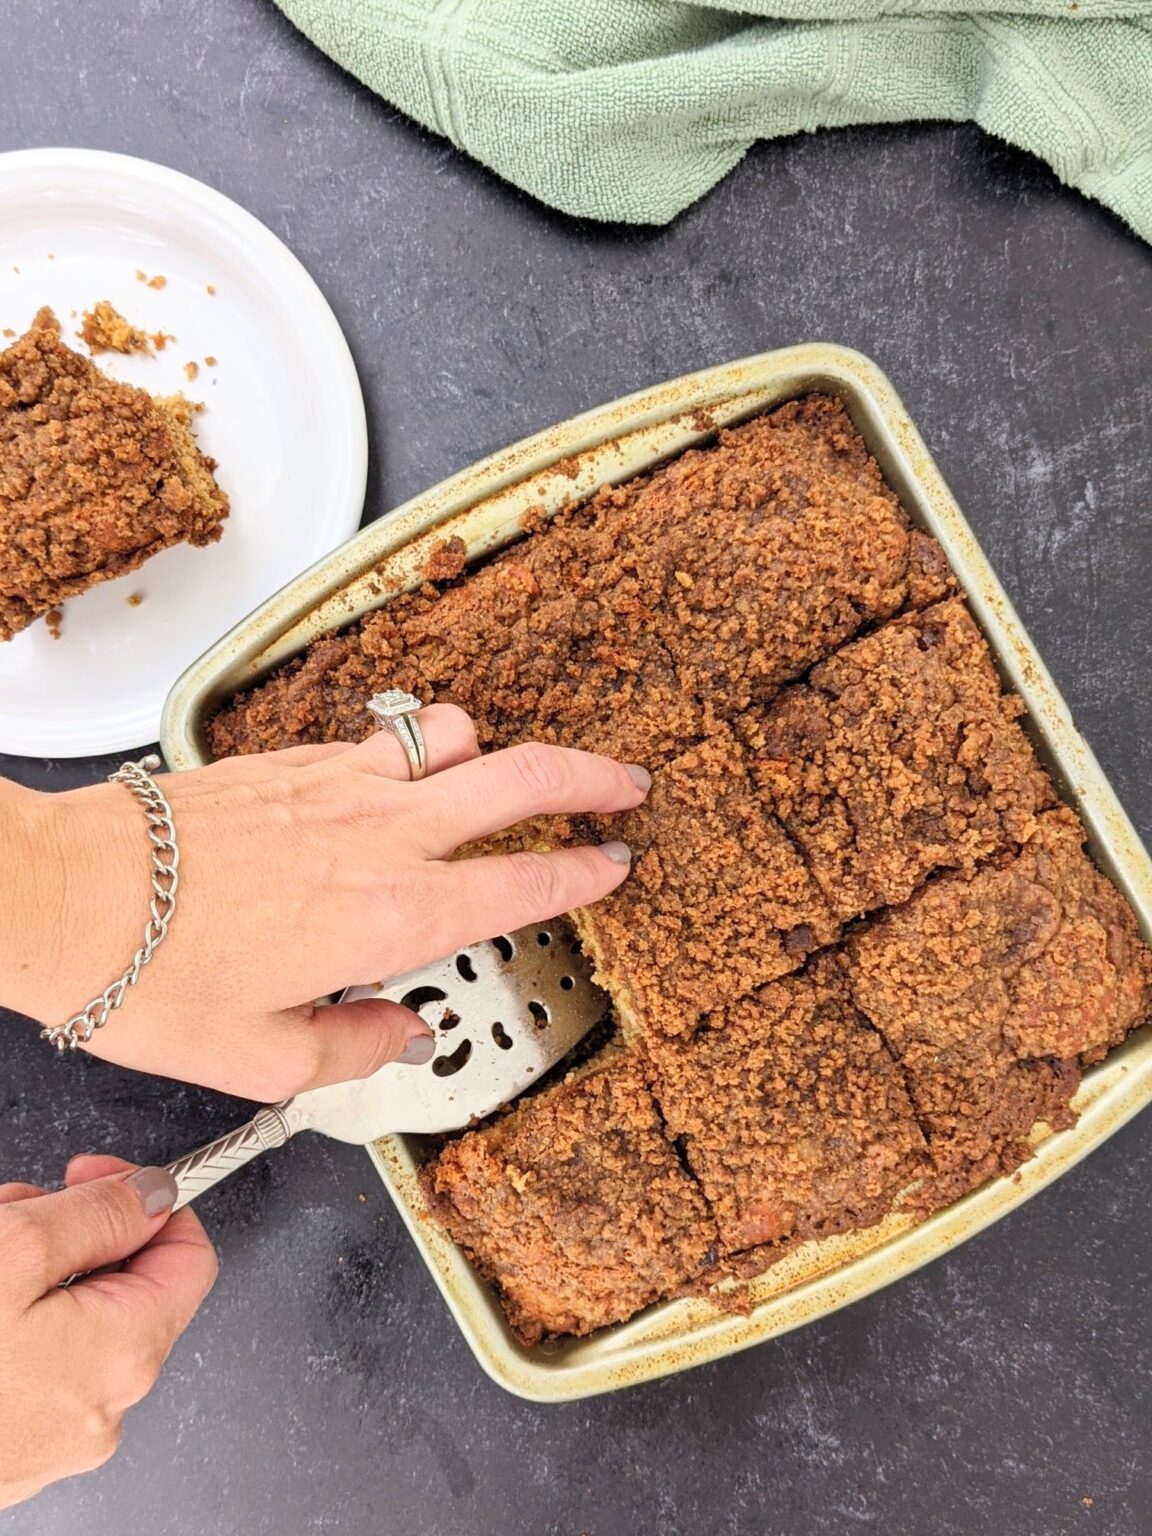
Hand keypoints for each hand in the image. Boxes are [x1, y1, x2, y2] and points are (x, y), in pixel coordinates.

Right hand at [0, 1156, 216, 1509]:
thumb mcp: (12, 1247)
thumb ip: (98, 1213)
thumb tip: (156, 1193)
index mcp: (122, 1353)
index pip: (188, 1256)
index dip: (148, 1202)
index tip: (94, 1176)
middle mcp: (101, 1407)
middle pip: (121, 1283)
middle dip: (68, 1233)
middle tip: (10, 1218)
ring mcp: (52, 1437)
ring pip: (70, 1318)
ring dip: (27, 1273)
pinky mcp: (9, 1449)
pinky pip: (32, 1362)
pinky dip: (5, 1321)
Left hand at [7, 706, 648, 1097]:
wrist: (66, 894)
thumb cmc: (152, 977)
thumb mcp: (262, 1060)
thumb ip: (354, 1050)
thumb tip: (403, 1033)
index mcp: (391, 915)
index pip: (523, 881)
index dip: (585, 871)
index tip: (615, 864)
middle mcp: (382, 836)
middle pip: (522, 777)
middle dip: (592, 776)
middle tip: (627, 783)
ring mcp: (342, 785)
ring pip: (458, 737)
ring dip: (495, 755)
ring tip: (504, 779)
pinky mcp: (298, 760)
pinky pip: (390, 737)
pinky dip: (421, 749)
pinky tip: (405, 780)